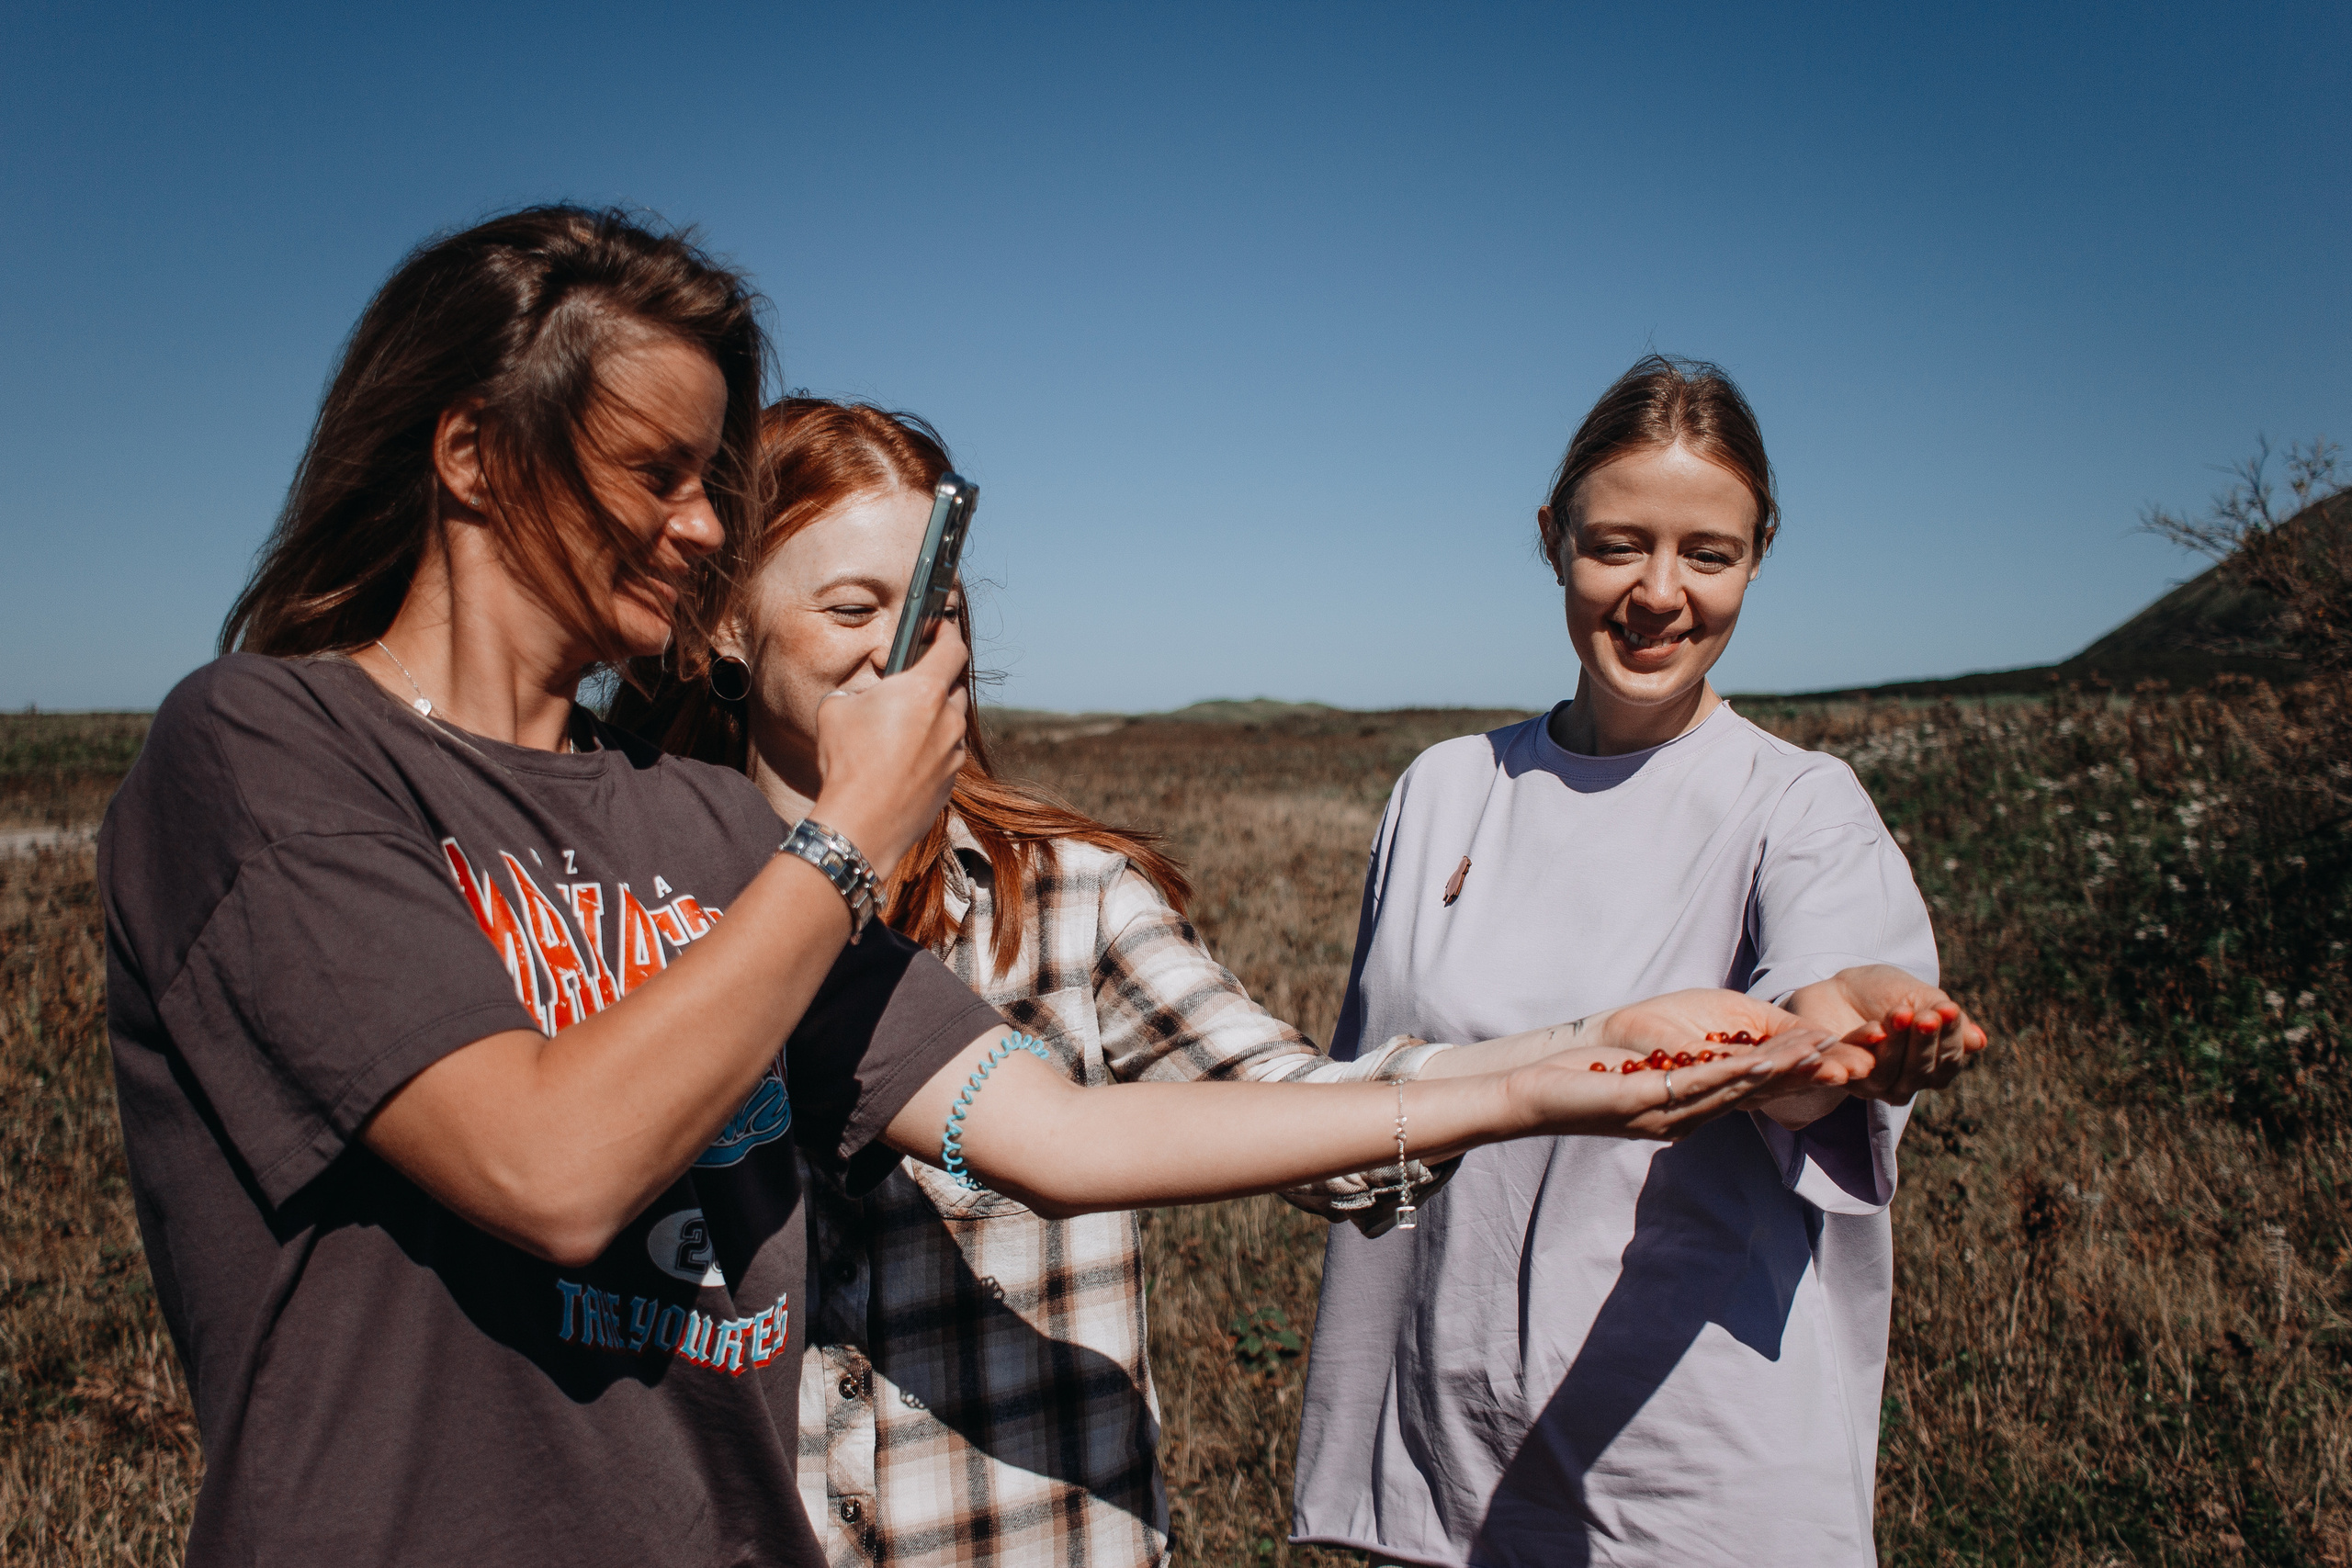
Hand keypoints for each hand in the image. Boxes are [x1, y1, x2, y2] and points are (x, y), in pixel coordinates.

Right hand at [808, 621, 968, 871]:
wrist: (861, 824)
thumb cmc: (847, 762)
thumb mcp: (835, 707)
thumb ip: (857, 691)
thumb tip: (863, 697)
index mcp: (925, 691)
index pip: (952, 648)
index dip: (947, 632)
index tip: (938, 627)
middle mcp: (948, 719)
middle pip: (954, 686)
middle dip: (936, 679)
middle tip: (909, 683)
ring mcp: (953, 753)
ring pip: (950, 723)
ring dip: (932, 718)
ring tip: (899, 728)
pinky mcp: (950, 782)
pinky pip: (945, 755)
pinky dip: (930, 750)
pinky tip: (901, 761)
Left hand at [1506, 989, 1874, 1141]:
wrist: (1537, 1083)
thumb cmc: (1597, 1060)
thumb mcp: (1664, 1050)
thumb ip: (1712, 1049)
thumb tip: (1758, 1043)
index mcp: (1699, 1104)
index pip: (1765, 1090)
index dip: (1809, 1077)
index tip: (1856, 1061)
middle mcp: (1693, 1115)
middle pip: (1764, 1095)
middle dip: (1813, 1078)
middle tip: (1863, 1065)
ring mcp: (1671, 1113)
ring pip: (1741, 1091)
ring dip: (1786, 1073)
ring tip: (1827, 1055)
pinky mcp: (1645, 1102)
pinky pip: (1701, 1085)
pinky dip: (1739, 1071)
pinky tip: (1766, 1057)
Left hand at [1786, 964, 1986, 1105]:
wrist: (1841, 986)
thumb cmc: (1889, 994)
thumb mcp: (1922, 997)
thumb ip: (1945, 1018)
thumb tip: (1978, 1041)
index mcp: (1931, 1067)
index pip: (1947, 1061)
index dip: (1950, 1038)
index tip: (1948, 1009)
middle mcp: (1903, 1083)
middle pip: (1919, 1072)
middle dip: (1924, 1042)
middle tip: (1925, 1015)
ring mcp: (1870, 1083)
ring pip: (1887, 1074)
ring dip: (1895, 1044)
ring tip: (1899, 1012)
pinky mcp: (1838, 1075)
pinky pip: (1851, 1069)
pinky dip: (1862, 1050)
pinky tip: (1874, 1030)